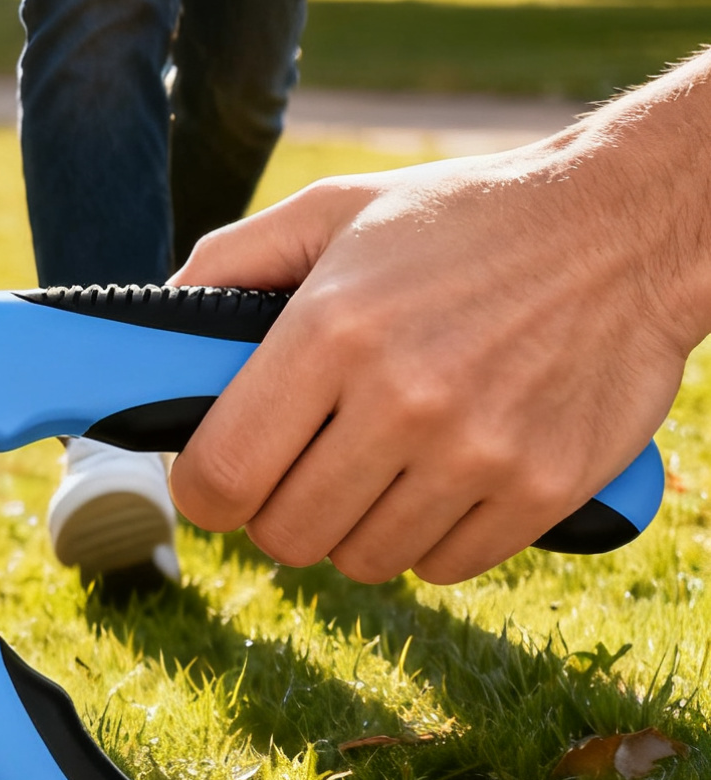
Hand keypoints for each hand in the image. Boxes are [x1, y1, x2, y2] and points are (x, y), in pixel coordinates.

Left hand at [169, 143, 697, 584]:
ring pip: (363, 560)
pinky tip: (438, 483)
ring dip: (353, 530)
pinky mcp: (545, 487)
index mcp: (331, 331)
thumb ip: (229, 263)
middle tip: (298, 473)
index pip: (222, 474)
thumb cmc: (462, 218)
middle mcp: (402, 398)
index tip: (216, 481)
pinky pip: (445, 567)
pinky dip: (429, 542)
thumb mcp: (333, 212)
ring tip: (374, 470)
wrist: (626, 226)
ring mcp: (479, 450)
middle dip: (275, 514)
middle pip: (285, 535)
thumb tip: (154, 324)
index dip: (203, 493)